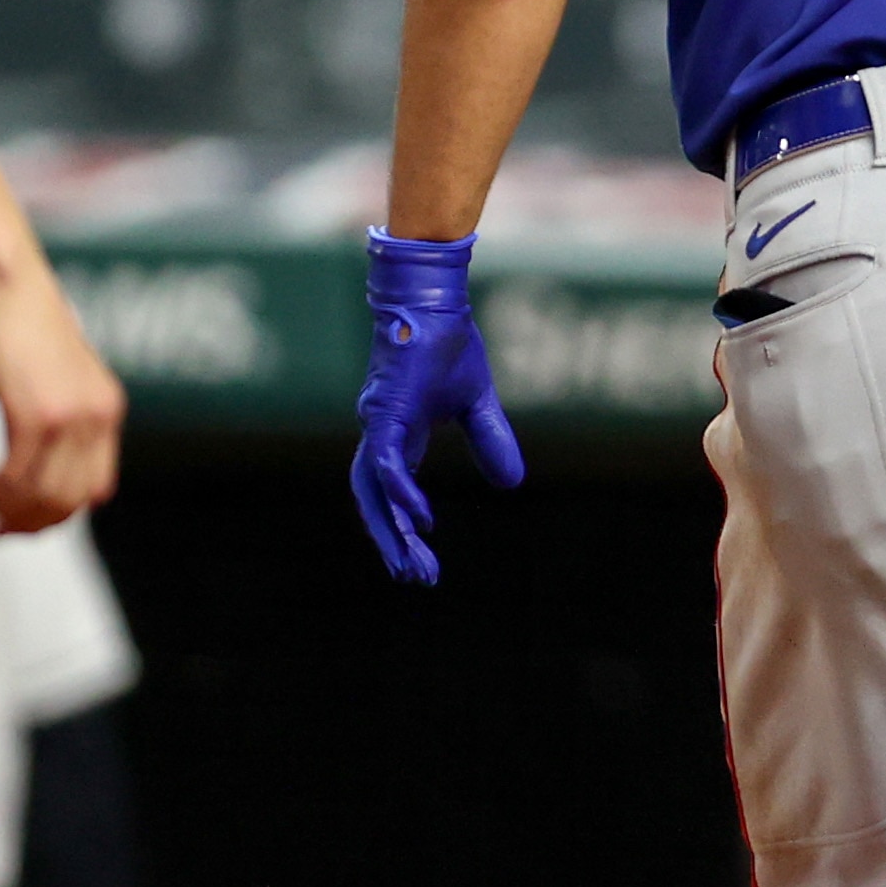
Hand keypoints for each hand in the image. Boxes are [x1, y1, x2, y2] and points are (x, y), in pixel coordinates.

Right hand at [0, 270, 123, 531]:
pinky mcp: (36, 410)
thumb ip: (61, 420)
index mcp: (107, 412)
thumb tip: (43, 467)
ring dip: (4, 510)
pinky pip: (17, 474)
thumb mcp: (57, 382)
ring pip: (42, 493)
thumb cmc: (23, 332)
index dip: (57, 516)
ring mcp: (71, 415)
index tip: (21, 523)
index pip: (95, 489)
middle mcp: (98, 416)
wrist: (11, 287)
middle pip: (69, 500)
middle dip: (28, 523)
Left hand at [348, 231, 524, 584]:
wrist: (436, 304)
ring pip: (374, 491)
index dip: (403, 529)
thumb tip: (511, 486)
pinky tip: (418, 520)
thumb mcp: (478, 403)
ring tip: (411, 566)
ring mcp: (378, 425)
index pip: (391, 494)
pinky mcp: (385, 413)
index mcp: (398, 436)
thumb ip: (490, 442)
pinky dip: (400, 493)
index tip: (424, 563)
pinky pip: (385, 463)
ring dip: (391, 532)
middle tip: (415, 582)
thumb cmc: (449, 345)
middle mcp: (379, 437)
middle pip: (376, 503)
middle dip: (394, 544)